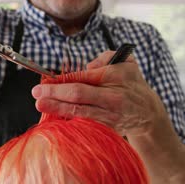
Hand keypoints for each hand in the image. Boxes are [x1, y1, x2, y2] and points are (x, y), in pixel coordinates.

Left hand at [32, 51, 168, 135]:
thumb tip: (86, 67)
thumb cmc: (132, 82)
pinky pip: (86, 123)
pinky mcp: (108, 128)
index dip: (62, 80)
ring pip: (80, 112)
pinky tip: (56, 116)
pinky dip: (70, 119)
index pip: (83, 78)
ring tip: (41, 105)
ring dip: (58, 109)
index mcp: (116, 76)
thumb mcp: (126, 61)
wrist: (148, 112)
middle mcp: (113, 97)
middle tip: (36, 93)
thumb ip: (105, 57)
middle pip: (78, 96)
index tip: (45, 81)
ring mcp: (110, 115)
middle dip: (55, 94)